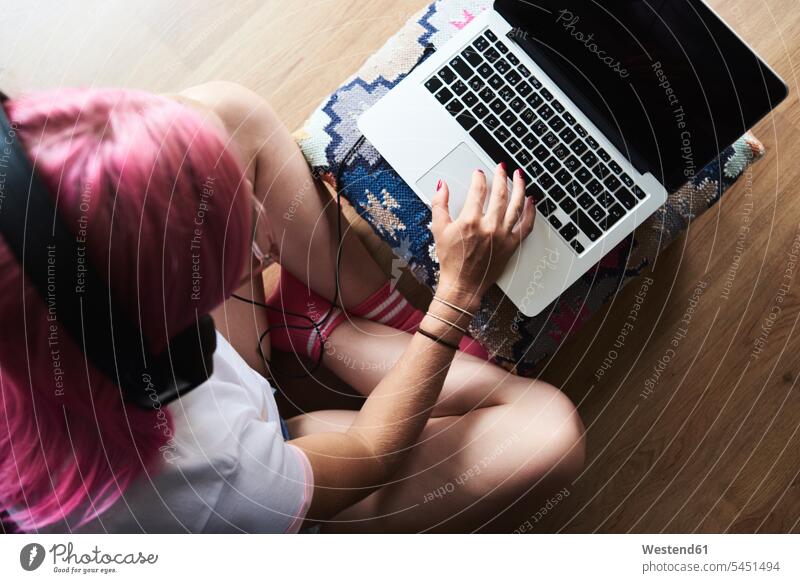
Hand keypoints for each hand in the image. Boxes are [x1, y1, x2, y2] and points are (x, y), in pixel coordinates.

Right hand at [430, 164, 535, 309]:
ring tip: (519, 176)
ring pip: (516, 205)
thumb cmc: (451, 260)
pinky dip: (530, 212)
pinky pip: (526, 225)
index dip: (479, 178)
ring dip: (519, 187)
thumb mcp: (438, 229)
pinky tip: (531, 202)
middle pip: (500, 193)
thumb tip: (442, 185)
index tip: (479, 173)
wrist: (462, 284)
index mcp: (470, 221)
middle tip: (501, 168)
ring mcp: (503, 235)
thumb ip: (439, 204)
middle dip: (501, 177)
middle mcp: (489, 226)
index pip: (478, 190)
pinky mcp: (512, 245)